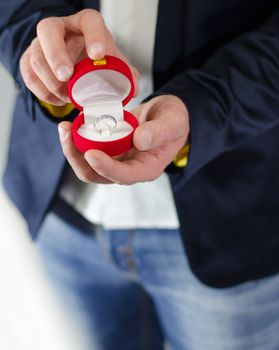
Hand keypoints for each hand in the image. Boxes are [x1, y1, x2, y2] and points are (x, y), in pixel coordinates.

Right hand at [19, 9, 138, 105]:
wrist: (76, 65)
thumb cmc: (96, 62)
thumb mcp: (114, 65)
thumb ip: (126, 75)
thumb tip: (132, 90)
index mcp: (86, 25)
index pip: (89, 22)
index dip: (93, 36)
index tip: (98, 55)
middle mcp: (61, 28)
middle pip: (48, 30)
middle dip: (56, 55)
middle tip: (67, 77)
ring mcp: (41, 43)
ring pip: (36, 56)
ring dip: (51, 81)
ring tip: (67, 96)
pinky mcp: (30, 59)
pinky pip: (28, 74)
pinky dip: (42, 91)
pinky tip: (57, 99)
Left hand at [58, 95, 188, 183]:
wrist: (167, 116)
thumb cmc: (174, 120)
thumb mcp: (173, 121)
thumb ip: (160, 131)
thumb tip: (139, 140)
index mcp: (147, 168)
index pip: (123, 176)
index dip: (106, 168)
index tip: (90, 153)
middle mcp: (128, 169)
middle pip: (97, 175)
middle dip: (78, 158)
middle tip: (66, 132)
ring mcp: (117, 160)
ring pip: (88, 165)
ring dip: (73, 150)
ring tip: (64, 127)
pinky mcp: (109, 150)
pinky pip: (89, 150)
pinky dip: (78, 140)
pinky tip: (72, 125)